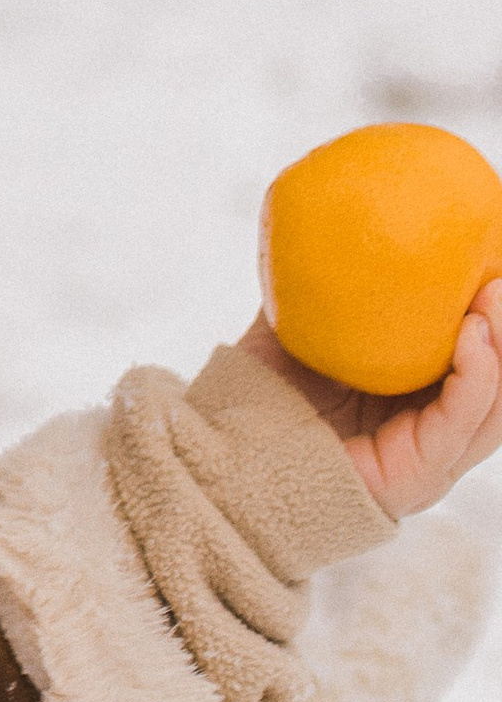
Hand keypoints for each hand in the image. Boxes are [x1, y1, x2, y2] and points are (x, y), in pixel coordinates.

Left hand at [239, 282, 501, 518]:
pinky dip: (479, 376)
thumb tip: (335, 226)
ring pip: (494, 406)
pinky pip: (462, 423)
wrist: (226, 451)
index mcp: (416, 402)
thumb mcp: (303, 327)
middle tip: (501, 274)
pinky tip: (474, 333)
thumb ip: (325, 287)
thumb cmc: (260, 393)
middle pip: (499, 384)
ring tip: (496, 292)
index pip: (478, 361)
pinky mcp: (417, 475)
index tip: (491, 262)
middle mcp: (432, 432)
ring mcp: (430, 459)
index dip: (492, 319)